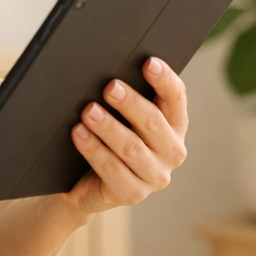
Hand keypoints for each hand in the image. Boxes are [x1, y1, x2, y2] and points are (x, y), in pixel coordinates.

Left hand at [62, 56, 187, 214]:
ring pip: (131, 148)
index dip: (164, 80)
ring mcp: (154, 177)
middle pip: (153, 122)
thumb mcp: (123, 116)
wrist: (86, 182)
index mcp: (175, 125)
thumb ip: (126, 96)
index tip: (149, 62)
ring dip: (109, 127)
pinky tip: (79, 133)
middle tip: (110, 87)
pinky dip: (93, 149)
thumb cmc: (109, 137)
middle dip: (131, 103)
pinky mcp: (131, 193)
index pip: (176, 98)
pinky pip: (111, 169)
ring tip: (88, 111)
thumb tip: (111, 68)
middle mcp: (172, 152)